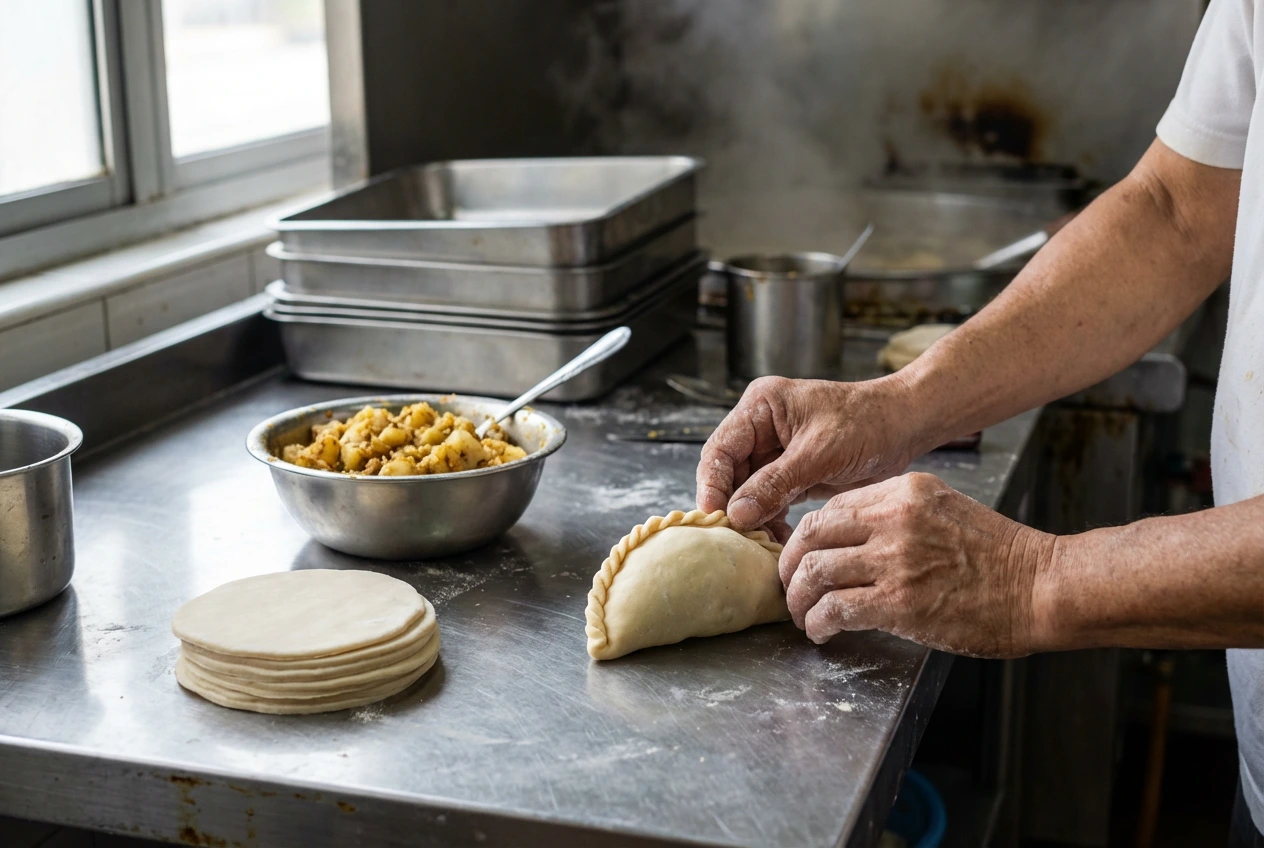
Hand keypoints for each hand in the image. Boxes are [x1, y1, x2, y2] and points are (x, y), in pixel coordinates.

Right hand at [696, 375, 923, 533]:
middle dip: (732, 506)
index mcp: (761, 407)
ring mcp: (775, 452)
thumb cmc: (867, 424)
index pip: (721, 449)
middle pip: (729, 473)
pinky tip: (776, 540)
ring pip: (747, 491)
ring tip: (759, 543)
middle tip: (735, 538)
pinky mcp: (791, 474)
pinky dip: (770, 520)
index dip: (712, 483)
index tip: (715, 515)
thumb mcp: (819, 453)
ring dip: (751, 518)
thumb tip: (737, 513)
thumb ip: (775, 482)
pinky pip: (768, 501)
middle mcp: (761, 428)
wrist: (905, 427)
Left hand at [779, 472, 1054, 657]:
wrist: (1042, 587)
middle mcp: (893, 518)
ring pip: (814, 572)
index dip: (808, 535)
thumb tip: (853, 538)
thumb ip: (899, 515)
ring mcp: (894, 559)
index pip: (832, 507)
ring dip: (799, 599)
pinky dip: (818, 622)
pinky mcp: (897, 602)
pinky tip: (821, 631)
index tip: (802, 556)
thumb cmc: (1000, 557)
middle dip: (790, 565)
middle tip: (789, 586)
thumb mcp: (946, 509)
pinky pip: (834, 608)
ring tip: (803, 615)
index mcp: (904, 491)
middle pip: (811, 534)